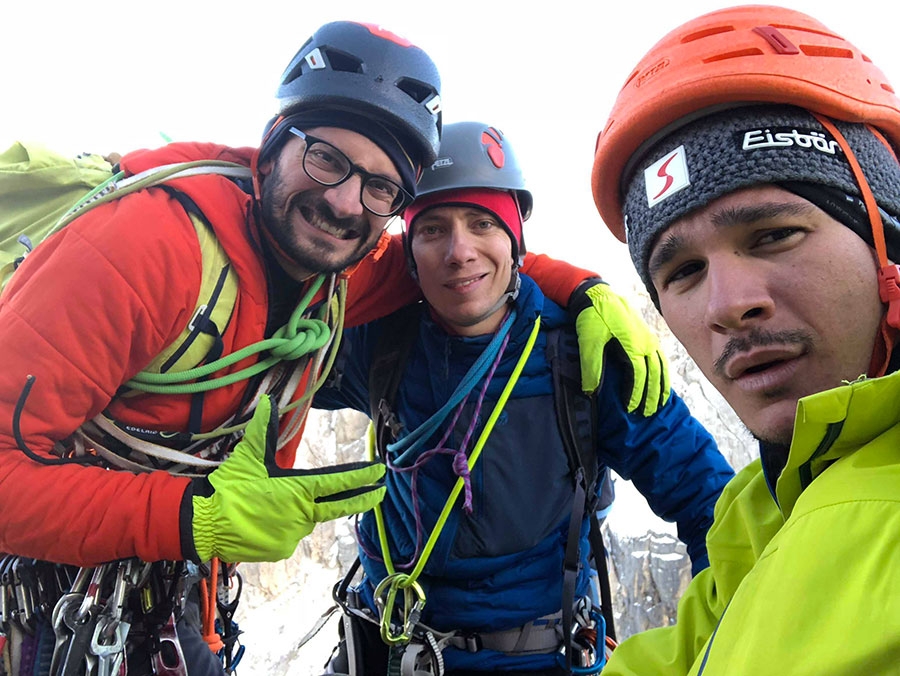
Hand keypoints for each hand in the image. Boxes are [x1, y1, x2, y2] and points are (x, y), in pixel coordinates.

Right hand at [188, 396, 385, 562]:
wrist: (205, 524)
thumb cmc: (230, 488)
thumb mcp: (248, 456)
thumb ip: (263, 430)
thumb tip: (268, 401)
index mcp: (298, 490)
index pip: (338, 482)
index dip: (361, 478)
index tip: (380, 473)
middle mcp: (302, 516)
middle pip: (338, 506)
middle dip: (362, 499)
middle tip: (380, 492)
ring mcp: (293, 536)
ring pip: (308, 519)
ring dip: (303, 510)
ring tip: (273, 504)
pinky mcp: (281, 550)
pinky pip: (291, 534)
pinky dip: (286, 525)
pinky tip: (266, 519)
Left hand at [572, 281, 669, 415]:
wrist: (598, 294)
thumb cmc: (592, 317)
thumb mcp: (588, 341)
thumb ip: (591, 366)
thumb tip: (591, 392)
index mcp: (633, 345)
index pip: (638, 376)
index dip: (635, 394)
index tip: (631, 409)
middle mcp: (646, 343)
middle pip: (654, 374)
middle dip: (652, 395)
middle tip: (647, 413)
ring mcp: (649, 338)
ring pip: (661, 366)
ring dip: (661, 386)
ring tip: (659, 403)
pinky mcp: (647, 334)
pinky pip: (660, 357)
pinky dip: (663, 372)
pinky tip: (661, 381)